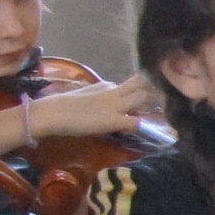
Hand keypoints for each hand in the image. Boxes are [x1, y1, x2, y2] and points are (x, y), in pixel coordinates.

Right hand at [26, 72, 159, 143]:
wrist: (54, 112)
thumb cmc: (64, 105)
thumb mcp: (85, 94)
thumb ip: (99, 95)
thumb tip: (109, 98)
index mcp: (106, 86)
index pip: (131, 85)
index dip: (141, 91)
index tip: (147, 98)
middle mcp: (114, 92)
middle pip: (141, 85)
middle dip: (152, 93)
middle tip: (160, 104)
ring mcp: (115, 105)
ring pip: (142, 98)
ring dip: (151, 106)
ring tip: (159, 115)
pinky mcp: (114, 120)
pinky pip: (135, 121)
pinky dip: (141, 125)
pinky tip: (145, 129)